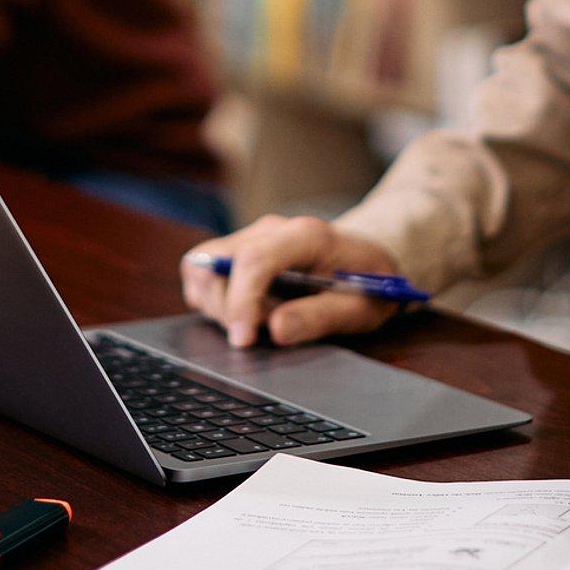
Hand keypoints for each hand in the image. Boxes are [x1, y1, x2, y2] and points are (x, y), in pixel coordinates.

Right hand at [180, 215, 404, 348]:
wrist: (367, 257)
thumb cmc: (366, 283)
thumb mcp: (361, 308)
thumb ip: (319, 318)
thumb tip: (276, 330)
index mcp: (306, 235)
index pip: (254, 260)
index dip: (240, 302)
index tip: (243, 341)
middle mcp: (272, 228)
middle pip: (219, 264)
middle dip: (229, 310)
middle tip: (264, 333)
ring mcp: (252, 237)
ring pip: (203, 267)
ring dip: (219, 306)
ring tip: (261, 320)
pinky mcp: (238, 250)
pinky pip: (203, 272)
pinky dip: (213, 299)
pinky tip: (247, 313)